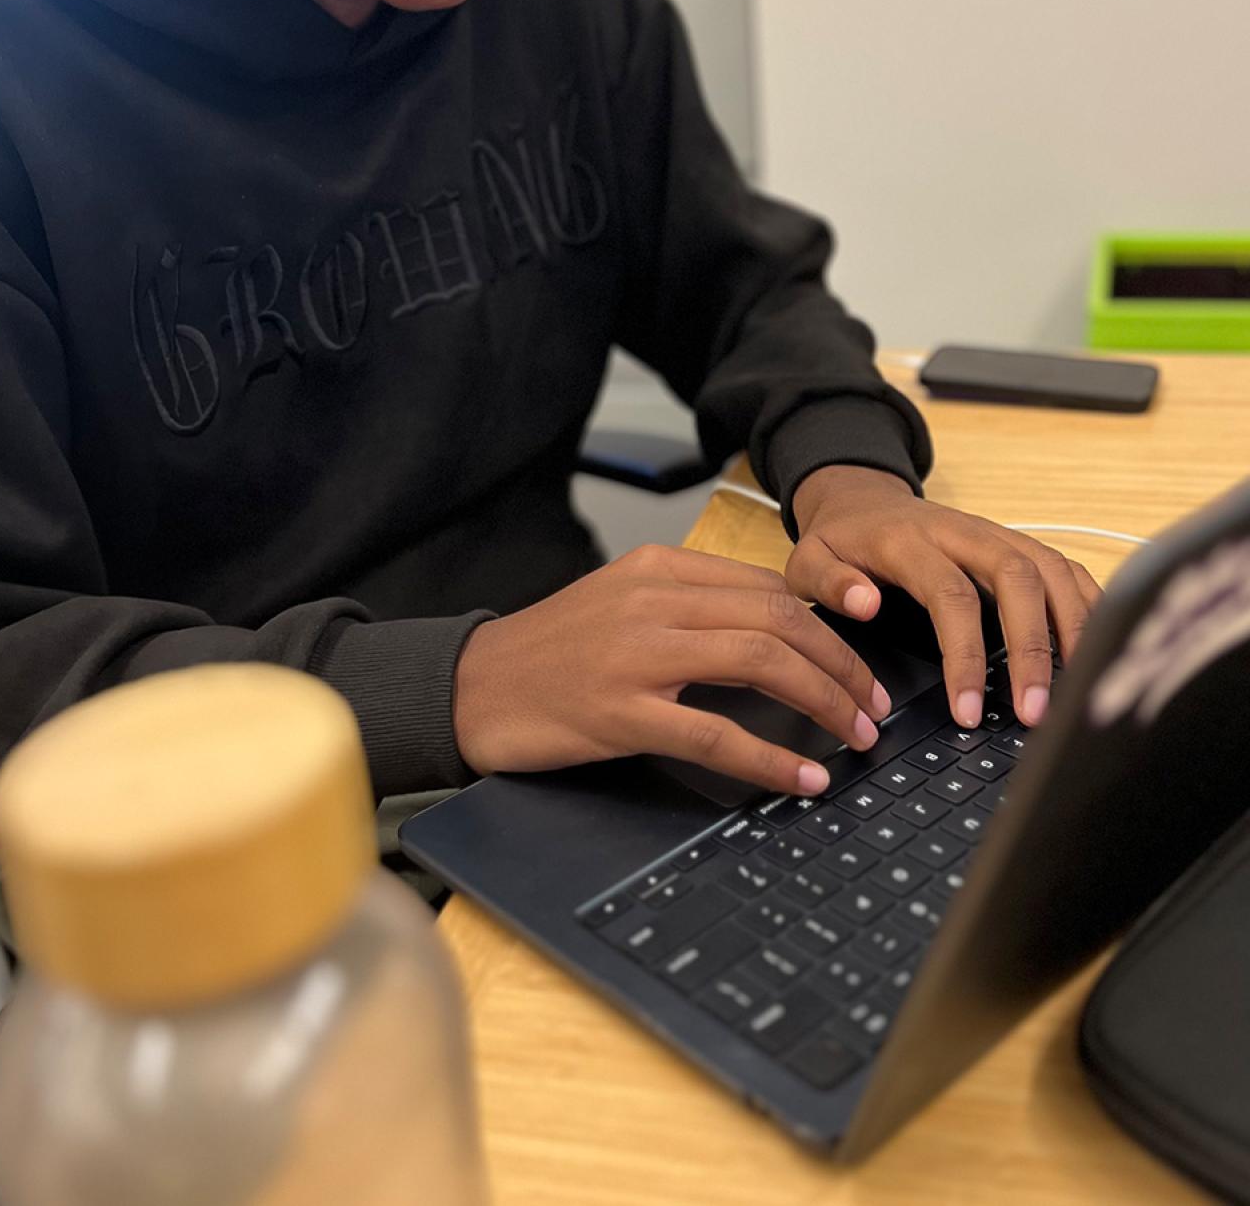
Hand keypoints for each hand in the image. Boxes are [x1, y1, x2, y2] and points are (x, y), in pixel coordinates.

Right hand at [453, 544, 893, 797]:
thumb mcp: (623, 604)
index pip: (769, 589)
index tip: (862, 663)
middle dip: (843, 666)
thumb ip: (690, 608)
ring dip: (824, 702)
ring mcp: (638, 654)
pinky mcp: (622, 711)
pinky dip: (771, 758)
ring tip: (856, 738)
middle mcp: (654, 601)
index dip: (830, 628)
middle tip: (875, 707)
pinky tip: (801, 778)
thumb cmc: (552, 652)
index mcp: (659, 569)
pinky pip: (716, 733)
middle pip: (779, 620)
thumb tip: (775, 635)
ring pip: (762, 663)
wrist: (473, 685)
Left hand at [788, 466, 1102, 730]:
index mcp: (911, 541)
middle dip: (1034, 648)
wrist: (862, 499)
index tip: (969, 709)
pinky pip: (1065, 567)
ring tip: (1080, 690)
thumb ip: (831, 582)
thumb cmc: (841, 541)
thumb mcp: (810, 561)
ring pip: (1050, 570)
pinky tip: (1096, 649)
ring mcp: (997, 535)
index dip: (966, 655)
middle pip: (1017, 579)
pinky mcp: (1018, 543)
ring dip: (1072, 629)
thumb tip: (866, 604)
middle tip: (1036, 713)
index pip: (951, 595)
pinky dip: (1089, 604)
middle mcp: (963, 533)